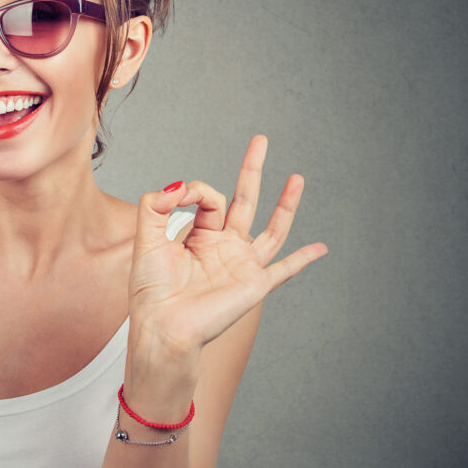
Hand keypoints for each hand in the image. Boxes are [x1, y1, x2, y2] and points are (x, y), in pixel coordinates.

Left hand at [128, 136, 327, 374]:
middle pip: (243, 200)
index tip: (180, 196)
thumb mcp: (146, 238)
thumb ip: (156, 205)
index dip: (197, 190)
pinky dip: (303, 259)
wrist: (163, 327)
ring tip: (297, 177)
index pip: (208, 198)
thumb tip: (181, 185)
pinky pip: (284, 270)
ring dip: (286, 203)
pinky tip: (321, 248)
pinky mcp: (254, 284)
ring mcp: (241, 264)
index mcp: (197, 236)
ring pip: (271, 228)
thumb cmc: (151, 290)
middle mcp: (222, 247)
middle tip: (261, 140)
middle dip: (252, 169)